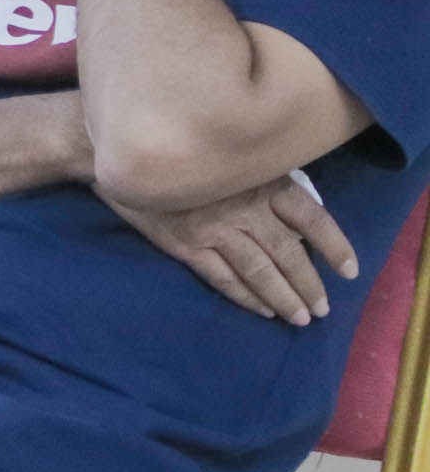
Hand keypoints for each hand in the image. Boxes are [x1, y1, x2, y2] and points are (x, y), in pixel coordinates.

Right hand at [104, 171, 355, 326]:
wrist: (121, 155)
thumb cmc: (184, 153)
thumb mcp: (233, 158)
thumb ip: (263, 183)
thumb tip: (296, 220)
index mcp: (263, 183)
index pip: (311, 219)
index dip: (335, 246)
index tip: (349, 271)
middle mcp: (244, 208)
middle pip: (289, 252)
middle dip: (310, 284)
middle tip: (323, 309)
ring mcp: (214, 229)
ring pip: (259, 270)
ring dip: (284, 297)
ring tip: (300, 318)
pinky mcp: (186, 245)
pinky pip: (223, 278)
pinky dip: (246, 296)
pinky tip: (262, 309)